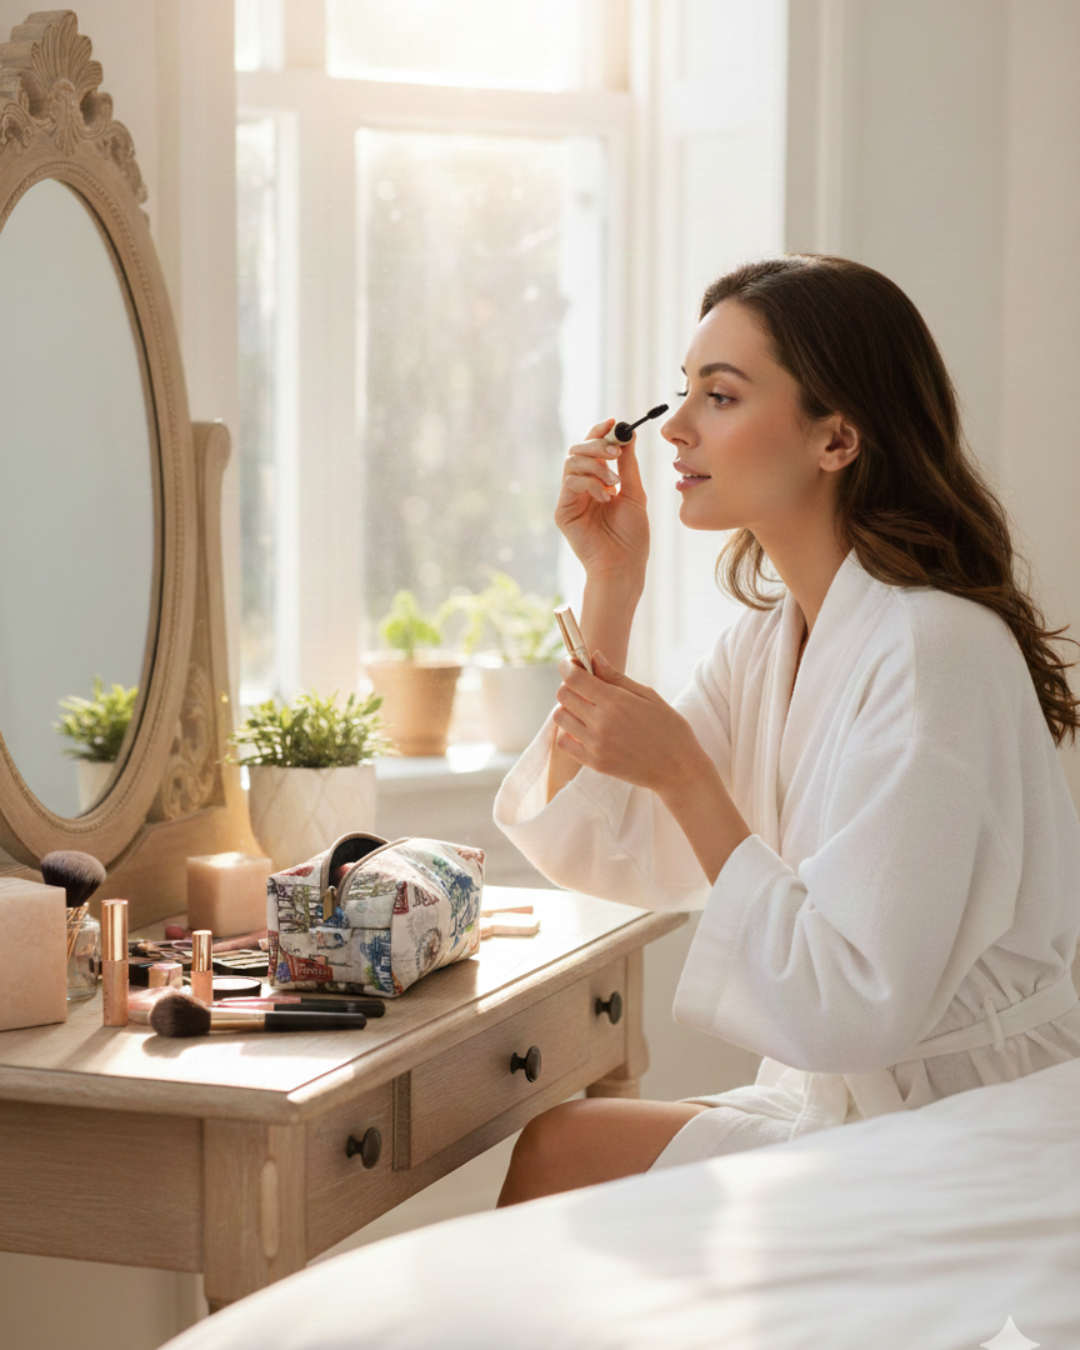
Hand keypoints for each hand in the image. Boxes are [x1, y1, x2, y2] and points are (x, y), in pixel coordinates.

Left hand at [552, 651, 700, 793]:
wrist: (677, 768)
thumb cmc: (668, 727)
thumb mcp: (648, 695)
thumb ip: (616, 677)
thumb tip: (594, 657)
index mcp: (615, 701)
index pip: (573, 678)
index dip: (568, 666)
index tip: (572, 663)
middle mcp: (601, 722)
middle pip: (563, 695)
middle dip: (570, 686)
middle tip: (584, 688)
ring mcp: (595, 745)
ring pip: (560, 717)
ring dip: (568, 709)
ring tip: (586, 710)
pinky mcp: (594, 763)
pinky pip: (563, 742)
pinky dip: (568, 732)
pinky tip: (584, 729)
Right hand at [554, 419, 648, 580]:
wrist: (625, 565)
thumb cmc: (632, 535)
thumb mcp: (634, 493)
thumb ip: (628, 465)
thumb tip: (628, 435)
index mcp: (597, 482)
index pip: (592, 450)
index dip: (599, 433)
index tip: (613, 422)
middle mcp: (581, 488)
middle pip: (577, 451)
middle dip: (597, 445)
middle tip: (615, 451)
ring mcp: (570, 499)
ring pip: (571, 463)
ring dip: (596, 465)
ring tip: (614, 482)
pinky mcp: (562, 512)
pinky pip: (571, 483)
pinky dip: (590, 483)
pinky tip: (606, 497)